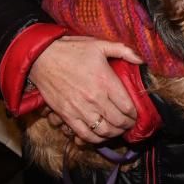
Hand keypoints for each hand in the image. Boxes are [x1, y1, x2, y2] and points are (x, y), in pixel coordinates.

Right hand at [28, 36, 143, 143]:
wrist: (41, 58)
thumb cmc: (71, 50)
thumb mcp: (100, 45)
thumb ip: (124, 51)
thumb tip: (142, 59)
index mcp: (105, 81)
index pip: (128, 106)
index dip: (135, 114)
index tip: (137, 114)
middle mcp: (95, 98)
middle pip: (118, 121)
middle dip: (128, 125)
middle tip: (130, 124)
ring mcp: (80, 109)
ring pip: (104, 131)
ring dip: (114, 133)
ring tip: (118, 130)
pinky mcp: (67, 115)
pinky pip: (84, 134)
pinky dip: (96, 139)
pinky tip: (101, 135)